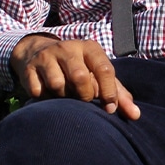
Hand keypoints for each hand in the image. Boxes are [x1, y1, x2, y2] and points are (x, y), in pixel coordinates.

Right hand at [9, 35, 140, 119]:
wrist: (37, 51)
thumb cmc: (77, 67)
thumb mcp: (97, 74)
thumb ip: (117, 93)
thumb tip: (136, 116)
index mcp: (90, 48)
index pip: (104, 68)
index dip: (109, 92)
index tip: (110, 109)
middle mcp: (68, 48)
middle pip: (79, 77)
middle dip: (84, 95)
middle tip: (82, 99)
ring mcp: (46, 56)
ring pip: (57, 84)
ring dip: (62, 96)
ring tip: (64, 94)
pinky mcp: (29, 68)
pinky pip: (38, 90)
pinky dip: (44, 98)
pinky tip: (48, 94)